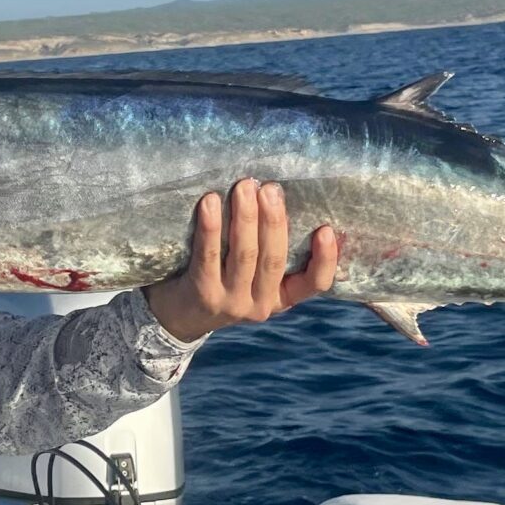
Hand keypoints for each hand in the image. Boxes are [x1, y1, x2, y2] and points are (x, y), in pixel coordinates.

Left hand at [144, 180, 337, 343]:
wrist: (177, 316)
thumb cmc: (223, 281)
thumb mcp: (253, 276)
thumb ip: (271, 249)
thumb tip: (287, 199)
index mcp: (281, 298)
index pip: (314, 284)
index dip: (325, 259)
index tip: (326, 229)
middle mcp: (260, 305)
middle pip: (274, 259)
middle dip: (274, 220)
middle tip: (270, 189)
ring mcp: (231, 302)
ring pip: (245, 255)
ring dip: (245, 217)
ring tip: (244, 187)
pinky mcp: (202, 294)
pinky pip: (209, 255)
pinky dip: (211, 227)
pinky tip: (209, 202)